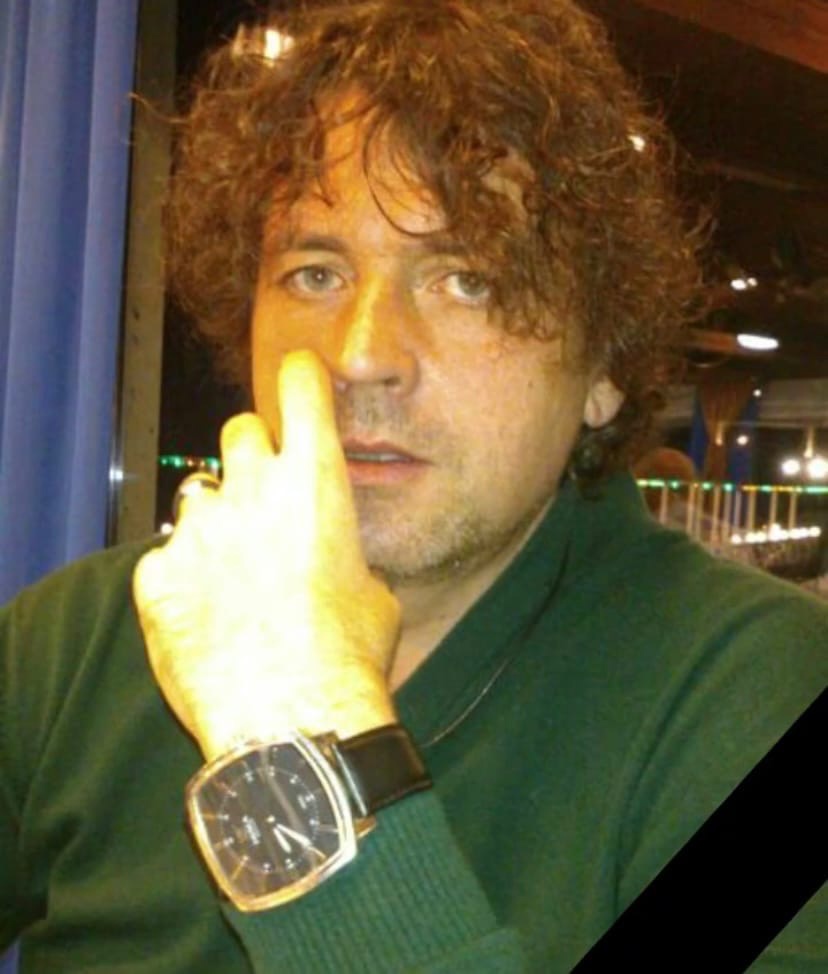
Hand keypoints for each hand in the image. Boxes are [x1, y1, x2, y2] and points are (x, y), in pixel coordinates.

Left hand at [133, 350, 400, 760]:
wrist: (290, 720)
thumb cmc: (348, 657)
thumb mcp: (375, 594)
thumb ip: (349, 554)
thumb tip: (342, 562)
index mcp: (315, 481)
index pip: (300, 387)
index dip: (300, 378)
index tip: (298, 379)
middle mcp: (252, 488)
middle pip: (241, 430)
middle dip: (255, 454)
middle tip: (265, 498)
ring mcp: (198, 528)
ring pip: (200, 493)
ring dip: (218, 518)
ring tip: (235, 571)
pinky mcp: (157, 572)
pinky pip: (168, 554)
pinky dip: (185, 574)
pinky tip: (208, 616)